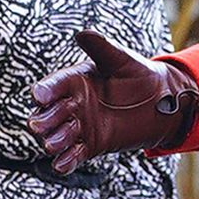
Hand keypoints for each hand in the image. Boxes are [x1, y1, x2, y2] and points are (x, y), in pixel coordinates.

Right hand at [28, 30, 198, 173]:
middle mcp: (72, 104)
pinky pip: (74, 155)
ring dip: (53, 141)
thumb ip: (102, 49)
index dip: (44, 91)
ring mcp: (80, 126)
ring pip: (58, 136)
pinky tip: (60, 165)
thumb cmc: (139, 74)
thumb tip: (83, 33)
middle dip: (43, 120)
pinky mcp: (91, 145)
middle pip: (49, 114)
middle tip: (38, 126)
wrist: (161, 102)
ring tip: (52, 145)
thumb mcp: (121, 60)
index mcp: (74, 80)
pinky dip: (66, 161)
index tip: (38, 96)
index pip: (53, 86)